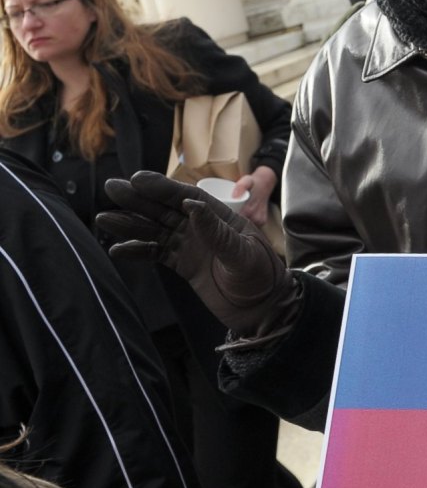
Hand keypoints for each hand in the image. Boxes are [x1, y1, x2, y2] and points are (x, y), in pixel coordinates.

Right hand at [97, 171, 293, 334]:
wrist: (262, 308)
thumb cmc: (261, 276)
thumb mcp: (243, 253)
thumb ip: (217, 232)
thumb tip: (191, 205)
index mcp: (220, 216)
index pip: (187, 197)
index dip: (163, 188)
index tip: (137, 179)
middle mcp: (202, 227)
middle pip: (165, 209)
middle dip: (138, 199)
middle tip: (111, 187)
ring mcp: (190, 245)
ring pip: (154, 230)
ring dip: (130, 223)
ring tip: (104, 218)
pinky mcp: (183, 264)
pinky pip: (155, 254)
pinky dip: (137, 251)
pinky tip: (117, 249)